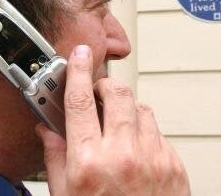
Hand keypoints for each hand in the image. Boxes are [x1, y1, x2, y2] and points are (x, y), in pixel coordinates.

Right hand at [35, 45, 189, 194]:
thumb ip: (56, 159)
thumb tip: (46, 131)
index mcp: (89, 163)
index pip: (80, 102)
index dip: (77, 72)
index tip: (79, 56)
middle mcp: (124, 155)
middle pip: (117, 94)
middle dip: (105, 86)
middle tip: (97, 94)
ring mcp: (154, 158)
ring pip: (141, 109)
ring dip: (126, 111)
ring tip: (116, 131)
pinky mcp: (175, 165)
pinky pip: (158, 133)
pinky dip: (145, 135)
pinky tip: (135, 154)